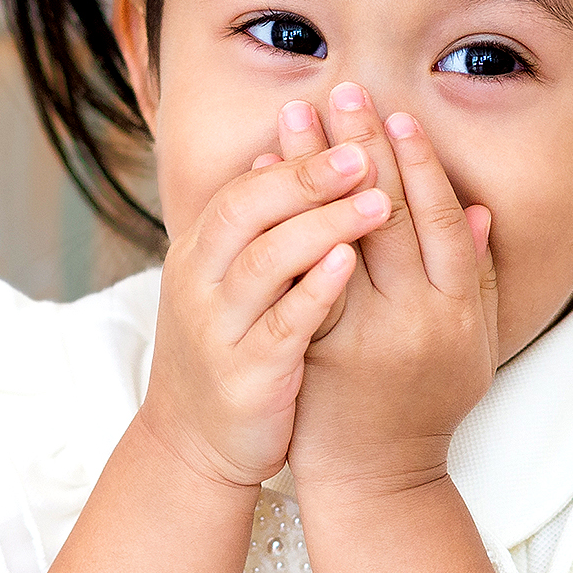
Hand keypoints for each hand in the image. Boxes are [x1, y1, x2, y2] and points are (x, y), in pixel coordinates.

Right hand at [135, 136, 391, 489]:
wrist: (193, 444)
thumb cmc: (227, 350)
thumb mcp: (228, 281)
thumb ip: (254, 223)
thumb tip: (277, 150)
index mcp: (199, 253)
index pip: (245, 186)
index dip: (297, 156)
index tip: (351, 128)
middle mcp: (199, 283)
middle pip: (249, 210)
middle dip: (309, 176)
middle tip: (367, 150)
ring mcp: (218, 329)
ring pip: (266, 261)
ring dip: (323, 225)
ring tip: (378, 199)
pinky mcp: (245, 375)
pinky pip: (283, 324)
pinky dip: (315, 289)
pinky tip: (350, 263)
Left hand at [275, 83, 499, 495]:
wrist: (376, 479)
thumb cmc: (427, 405)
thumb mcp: (472, 345)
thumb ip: (478, 278)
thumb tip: (480, 210)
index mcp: (458, 311)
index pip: (438, 219)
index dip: (418, 163)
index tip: (396, 113)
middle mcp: (412, 319)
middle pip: (383, 214)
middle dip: (359, 147)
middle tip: (340, 89)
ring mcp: (358, 335)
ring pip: (333, 237)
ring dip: (312, 172)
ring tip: (296, 116)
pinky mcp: (313, 350)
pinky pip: (295, 274)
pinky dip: (280, 223)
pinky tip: (264, 181)